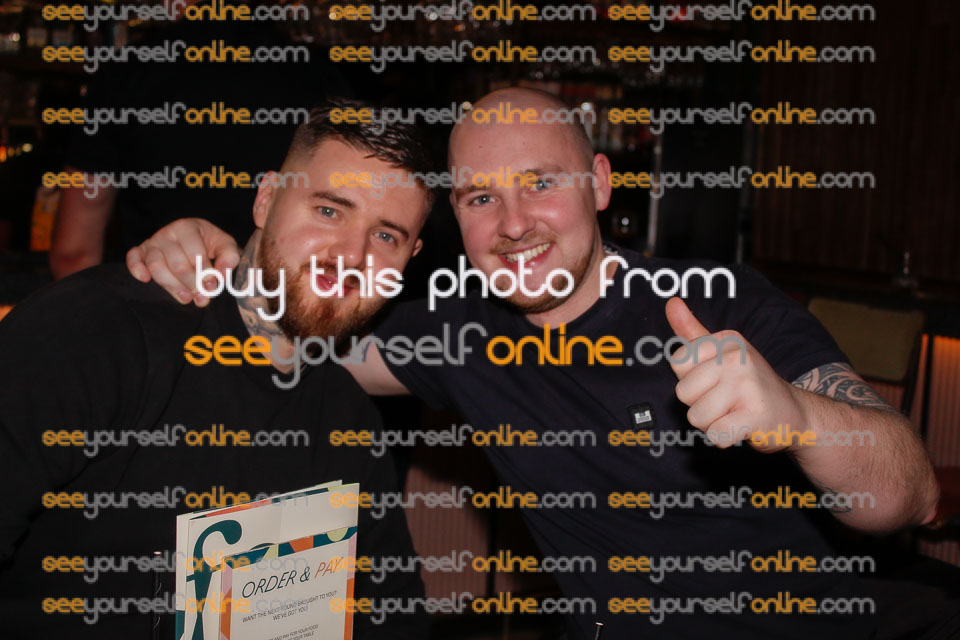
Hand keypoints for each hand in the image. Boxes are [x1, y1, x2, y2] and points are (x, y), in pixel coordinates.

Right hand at [125, 218, 239, 305]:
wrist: (195, 239)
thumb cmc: (210, 244)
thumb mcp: (225, 245)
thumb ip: (229, 257)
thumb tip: (221, 274)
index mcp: (188, 227)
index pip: (195, 252)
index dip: (205, 272)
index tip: (212, 286)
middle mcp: (167, 233)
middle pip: (176, 263)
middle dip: (191, 283)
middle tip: (202, 297)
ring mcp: (152, 242)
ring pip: (156, 266)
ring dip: (171, 285)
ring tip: (186, 298)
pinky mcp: (140, 252)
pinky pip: (133, 259)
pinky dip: (136, 269)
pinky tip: (145, 280)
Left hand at [665, 297, 807, 452]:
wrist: (796, 415)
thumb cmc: (748, 386)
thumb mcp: (722, 353)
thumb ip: (693, 332)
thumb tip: (671, 302)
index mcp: (726, 341)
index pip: (678, 362)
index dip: (692, 380)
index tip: (716, 381)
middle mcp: (737, 357)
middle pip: (683, 393)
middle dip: (700, 405)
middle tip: (727, 402)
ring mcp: (747, 385)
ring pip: (696, 416)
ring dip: (712, 424)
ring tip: (735, 414)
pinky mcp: (755, 415)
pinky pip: (714, 434)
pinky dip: (724, 439)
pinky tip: (742, 428)